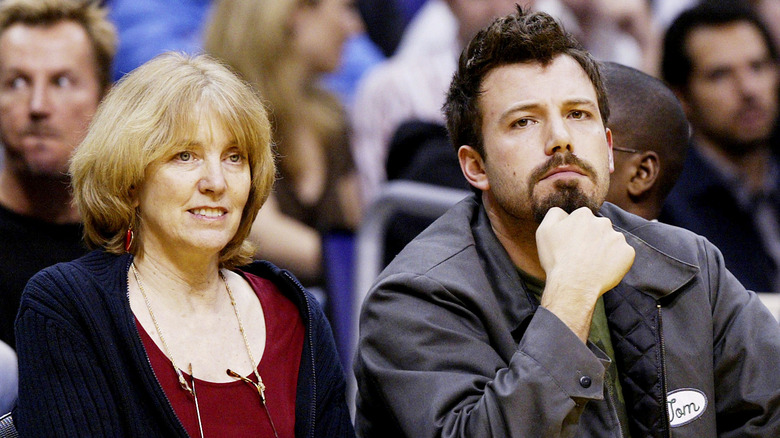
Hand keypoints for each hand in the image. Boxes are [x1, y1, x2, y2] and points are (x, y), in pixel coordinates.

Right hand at [535, 207, 634, 340]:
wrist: (573, 285)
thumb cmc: (556, 259)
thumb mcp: (544, 231)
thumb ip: (555, 214)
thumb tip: (565, 212)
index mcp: (583, 214)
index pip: (582, 220)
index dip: (576, 233)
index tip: (571, 245)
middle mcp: (603, 222)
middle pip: (598, 228)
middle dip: (592, 238)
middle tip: (582, 256)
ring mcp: (618, 238)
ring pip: (611, 241)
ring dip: (604, 249)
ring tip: (592, 264)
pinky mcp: (628, 253)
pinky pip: (622, 255)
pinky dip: (615, 261)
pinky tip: (603, 269)